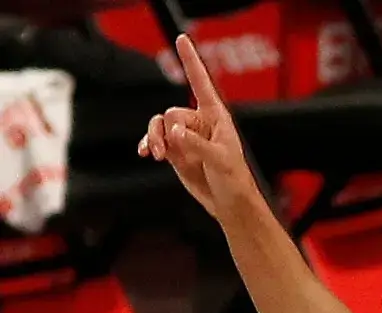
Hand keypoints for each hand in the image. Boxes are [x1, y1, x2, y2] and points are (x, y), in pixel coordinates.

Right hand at [137, 34, 257, 218]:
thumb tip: (174, 132)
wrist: (228, 203)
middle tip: (170, 148)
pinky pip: (154, 140)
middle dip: (167, 130)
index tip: (182, 39)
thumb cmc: (234, 179)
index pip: (200, 83)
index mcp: (216, 116)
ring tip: (154, 154)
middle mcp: (199, 122)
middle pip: (171, 113)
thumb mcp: (219, 160)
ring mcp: (185, 137)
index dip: (191, 61)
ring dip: (153, 137)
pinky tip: (145, 154)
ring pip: (159, 125)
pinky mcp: (175, 151)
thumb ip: (196, 144)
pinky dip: (147, 144)